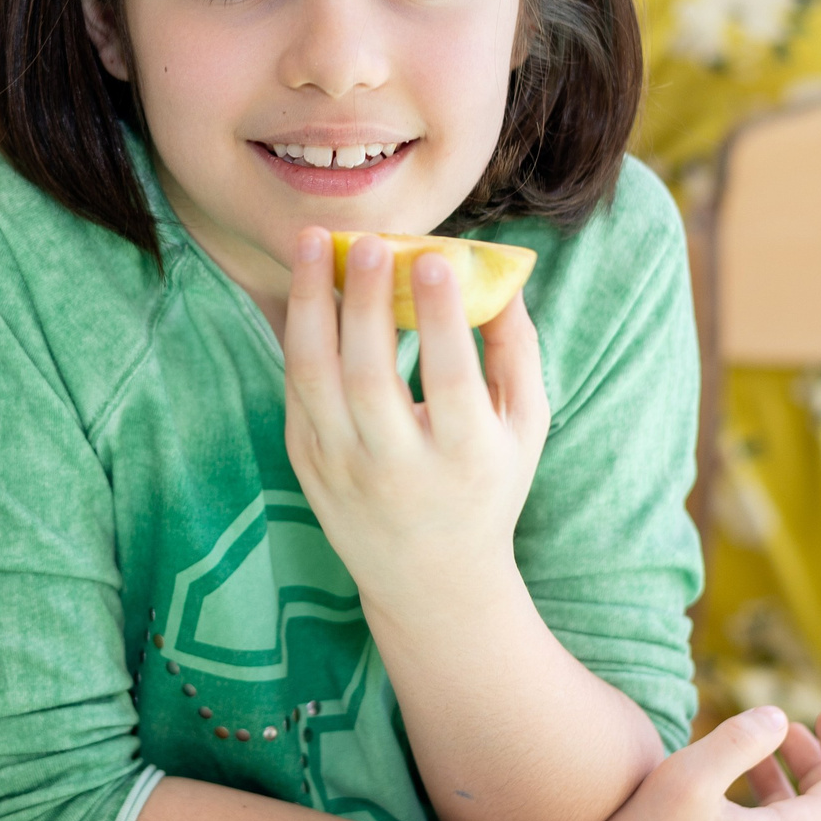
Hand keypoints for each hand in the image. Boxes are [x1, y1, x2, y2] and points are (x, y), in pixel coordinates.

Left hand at [281, 227, 548, 613]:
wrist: (429, 579)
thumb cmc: (487, 484)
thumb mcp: (524, 428)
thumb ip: (517, 352)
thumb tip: (500, 275)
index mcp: (465, 458)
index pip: (449, 383)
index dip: (441, 320)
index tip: (434, 259)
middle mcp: (397, 468)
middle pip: (370, 378)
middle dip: (364, 302)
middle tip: (367, 241)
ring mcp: (343, 468)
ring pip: (314, 378)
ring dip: (308, 304)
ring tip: (311, 242)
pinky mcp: (307, 462)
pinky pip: (295, 387)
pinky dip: (296, 331)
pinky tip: (304, 284)